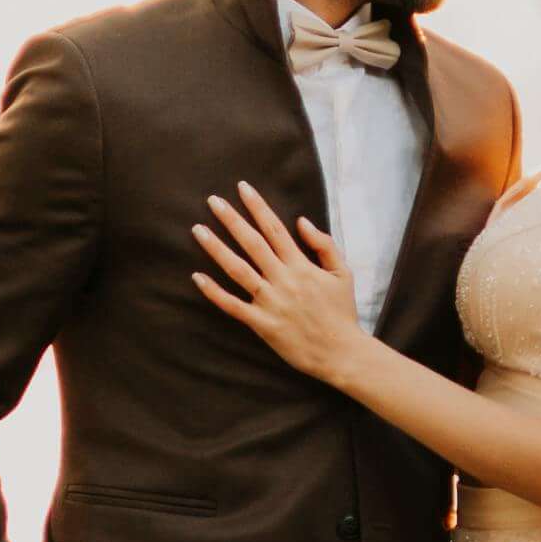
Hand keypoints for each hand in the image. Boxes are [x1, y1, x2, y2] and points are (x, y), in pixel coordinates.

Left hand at [187, 185, 363, 378]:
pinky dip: (214, 292)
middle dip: (232, 219)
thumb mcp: (343, 273)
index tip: (242, 188)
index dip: (258, 207)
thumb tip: (301, 221)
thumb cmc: (342, 313)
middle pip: (252, 243)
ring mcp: (271, 302)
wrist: (341, 353)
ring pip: (238, 270)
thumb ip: (324, 245)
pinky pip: (233, 306)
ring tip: (198, 230)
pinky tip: (197, 277)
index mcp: (302, 266)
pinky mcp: (262, 324)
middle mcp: (284, 280)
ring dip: (216, 249)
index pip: (275, 229)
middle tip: (212, 201)